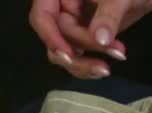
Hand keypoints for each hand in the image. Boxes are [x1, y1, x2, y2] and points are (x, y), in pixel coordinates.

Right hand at [29, 0, 151, 78]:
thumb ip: (108, 16)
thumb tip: (100, 39)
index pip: (43, 16)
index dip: (52, 37)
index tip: (70, 55)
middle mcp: (60, 7)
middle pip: (56, 38)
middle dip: (78, 55)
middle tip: (104, 67)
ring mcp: (72, 22)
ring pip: (66, 50)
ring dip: (85, 64)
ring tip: (108, 67)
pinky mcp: (84, 35)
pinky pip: (79, 54)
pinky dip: (90, 63)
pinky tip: (106, 66)